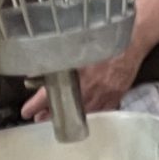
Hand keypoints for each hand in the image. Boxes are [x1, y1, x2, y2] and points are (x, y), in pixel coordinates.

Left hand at [23, 43, 144, 120]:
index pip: (50, 95)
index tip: (27, 112)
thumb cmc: (105, 40)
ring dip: (70, 117)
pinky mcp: (116, 96)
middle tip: (39, 118)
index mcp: (75, 76)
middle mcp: (88, 89)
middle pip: (65, 109)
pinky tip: (87, 115)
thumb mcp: (76, 46)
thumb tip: (36, 70)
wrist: (132, 40)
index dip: (36, 105)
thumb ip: (56, 60)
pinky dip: (93, 114)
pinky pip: (103, 110)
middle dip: (51, 114)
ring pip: (83, 113)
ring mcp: (104, 95)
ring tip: (60, 119)